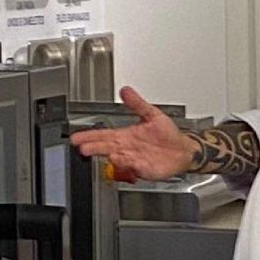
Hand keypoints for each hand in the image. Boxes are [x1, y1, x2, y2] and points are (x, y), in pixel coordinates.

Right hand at [69, 87, 199, 181]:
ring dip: (112, 157)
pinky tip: (124, 160)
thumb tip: (125, 90)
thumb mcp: (152, 115)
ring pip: (119, 159)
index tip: (77, 137)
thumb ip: (137, 104)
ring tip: (106, 153)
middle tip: (83, 148)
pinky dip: (129, 165)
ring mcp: (135, 160)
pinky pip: (135, 168)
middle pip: (106, 148)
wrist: (183, 150)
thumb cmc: (168, 135)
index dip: (89, 136)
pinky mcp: (145, 169)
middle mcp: (127, 148)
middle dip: (94, 148)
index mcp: (126, 136)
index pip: (103, 135)